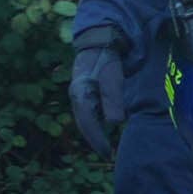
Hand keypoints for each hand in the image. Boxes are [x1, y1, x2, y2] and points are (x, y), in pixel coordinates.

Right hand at [68, 38, 129, 155]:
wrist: (100, 40)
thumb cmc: (106, 58)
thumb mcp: (112, 76)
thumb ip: (113, 97)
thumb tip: (115, 122)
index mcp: (80, 94)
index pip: (87, 123)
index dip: (96, 140)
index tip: (107, 153)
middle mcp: (77, 96)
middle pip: (84, 124)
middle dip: (94, 139)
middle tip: (106, 153)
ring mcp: (80, 94)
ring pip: (86, 119)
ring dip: (95, 132)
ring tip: (106, 145)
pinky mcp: (86, 92)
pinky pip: (90, 112)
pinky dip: (97, 122)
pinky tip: (106, 126)